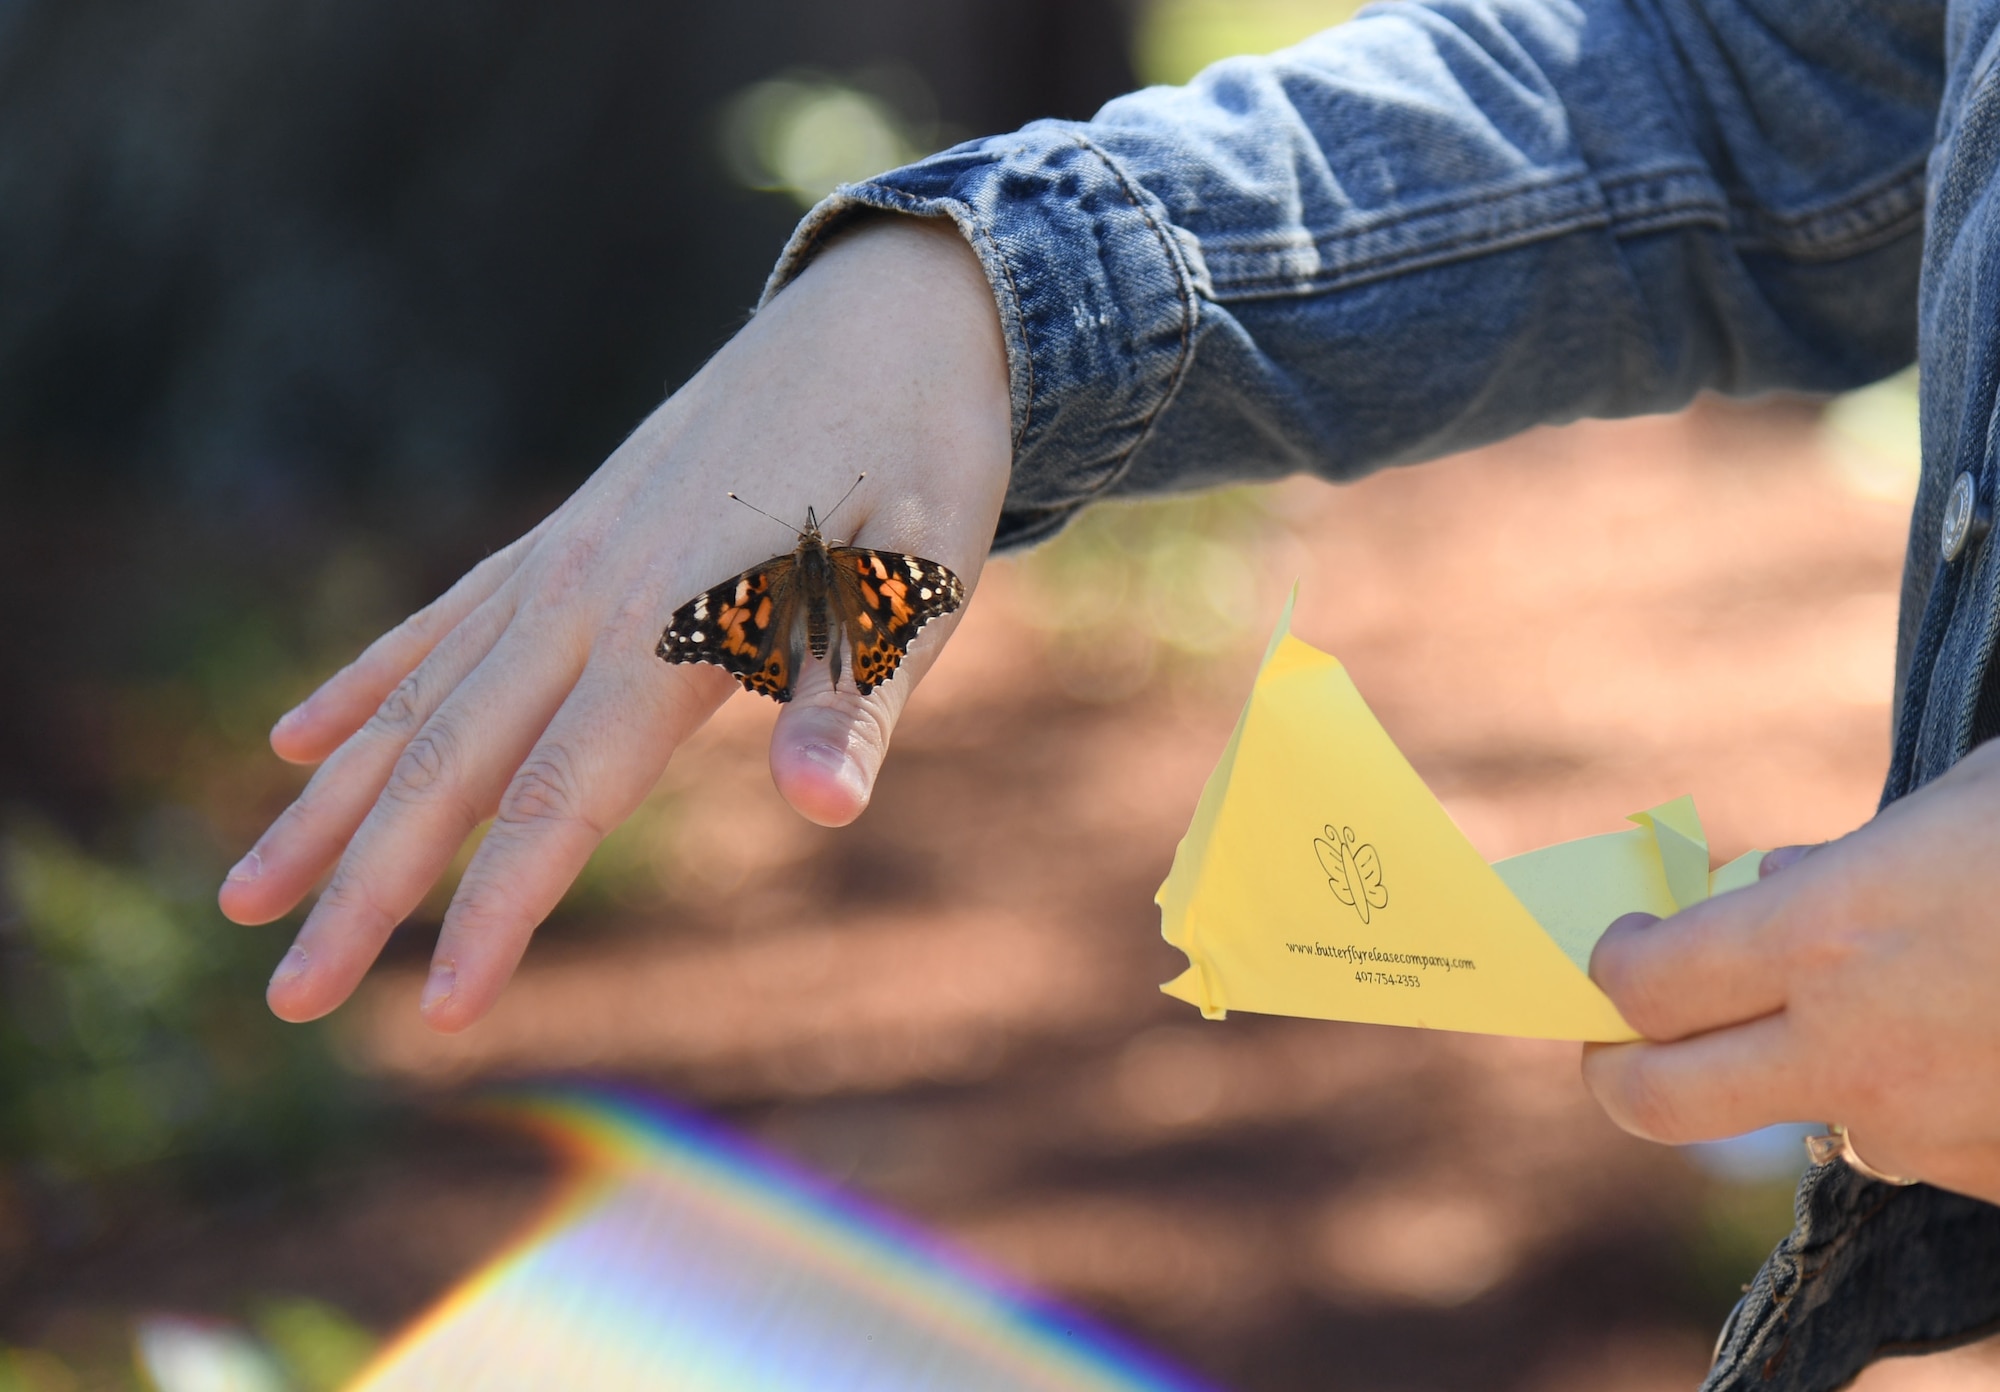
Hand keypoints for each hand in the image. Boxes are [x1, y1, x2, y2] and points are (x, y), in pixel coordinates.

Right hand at [218, 218, 1013, 1031]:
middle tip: (283, 1000)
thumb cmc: (923, 455)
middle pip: (453, 763)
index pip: (564, 795)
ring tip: (242, 896)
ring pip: (418, 700)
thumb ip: (856, 693)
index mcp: (676, 618)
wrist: (885, 312)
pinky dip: (364, 688)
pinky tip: (296, 742)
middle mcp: (588, 589)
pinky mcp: (565, 534)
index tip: (434, 1014)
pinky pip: (440, 623)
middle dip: (365, 889)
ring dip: (328, 805)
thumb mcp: (922, 576)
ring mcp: (561, 556)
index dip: (497, 910)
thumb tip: (822, 810)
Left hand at [1582, 740, 1999, 1201]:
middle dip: (1620, 1073)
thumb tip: (1765, 885)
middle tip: (1622, 1040)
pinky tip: (1982, 1032)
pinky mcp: (1996, 1175)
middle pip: (1658, 1101)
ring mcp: (1926, 1126)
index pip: (1645, 986)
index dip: (1611, 969)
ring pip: (1808, 1118)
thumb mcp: (1958, 810)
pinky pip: (1919, 1140)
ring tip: (1892, 996)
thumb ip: (1841, 866)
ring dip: (1815, 1069)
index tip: (1619, 950)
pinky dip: (1923, 1094)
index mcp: (1827, 936)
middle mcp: (1854, 1047)